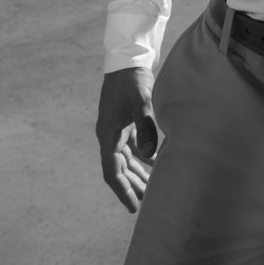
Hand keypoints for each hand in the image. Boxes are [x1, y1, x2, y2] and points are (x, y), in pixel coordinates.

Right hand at [96, 66, 159, 212]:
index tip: (133, 207)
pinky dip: (143, 158)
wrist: (128, 56)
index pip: (112, 172)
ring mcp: (117, 128)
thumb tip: (150, 156)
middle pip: (119, 169)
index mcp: (108, 134)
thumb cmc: (131, 79)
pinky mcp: (126, 121)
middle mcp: (110, 135)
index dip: (122, 191)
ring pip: (126, 159)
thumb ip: (146, 128)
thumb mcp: (139, 102)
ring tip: (150, 191)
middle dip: (131, 187)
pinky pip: (133, 147)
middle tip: (146, 205)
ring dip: (137, 174)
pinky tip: (155, 165)